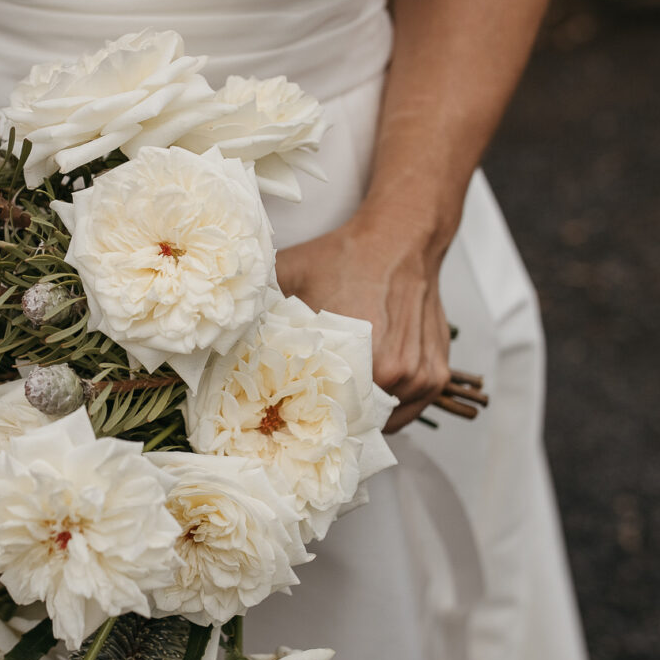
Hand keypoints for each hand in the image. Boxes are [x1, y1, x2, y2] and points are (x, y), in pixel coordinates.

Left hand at [276, 208, 450, 431]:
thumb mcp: (291, 275)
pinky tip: (369, 393)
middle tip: (311, 413)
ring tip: (340, 401)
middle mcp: (396, 373)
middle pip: (356, 422)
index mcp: (361, 357)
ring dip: (364, 414)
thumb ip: (258, 307)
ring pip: (384, 419)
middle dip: (333, 420)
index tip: (289, 419)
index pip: (328, 416)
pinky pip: (409, 410)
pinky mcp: (437, 375)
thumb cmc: (347, 257)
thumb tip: (222, 334)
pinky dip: (391, 406)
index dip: (305, 420)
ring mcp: (420, 377)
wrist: (400, 238)